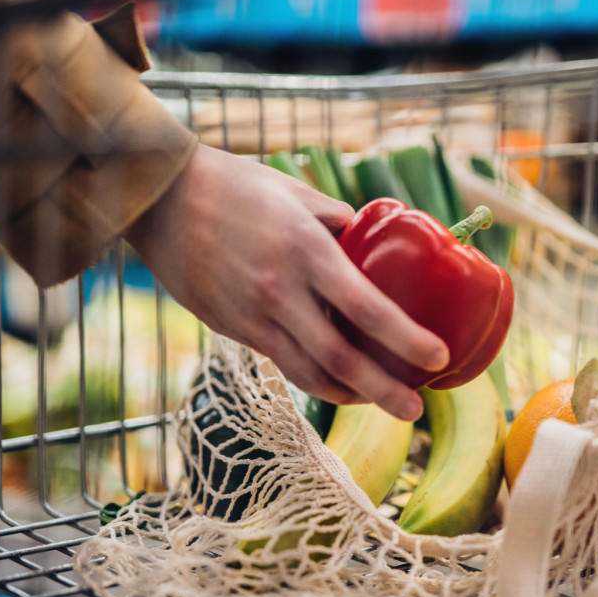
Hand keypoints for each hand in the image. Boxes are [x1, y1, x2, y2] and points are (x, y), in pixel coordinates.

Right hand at [124, 143, 447, 420]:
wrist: (160, 198)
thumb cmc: (236, 185)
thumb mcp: (298, 192)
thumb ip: (338, 223)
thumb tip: (374, 245)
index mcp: (305, 250)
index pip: (366, 308)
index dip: (405, 339)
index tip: (437, 356)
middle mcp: (280, 291)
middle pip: (341, 359)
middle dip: (384, 391)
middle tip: (416, 411)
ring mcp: (252, 315)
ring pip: (309, 374)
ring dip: (350, 395)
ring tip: (382, 401)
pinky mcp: (231, 328)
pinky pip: (282, 363)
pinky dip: (316, 379)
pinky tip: (339, 383)